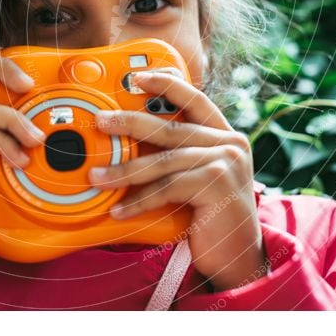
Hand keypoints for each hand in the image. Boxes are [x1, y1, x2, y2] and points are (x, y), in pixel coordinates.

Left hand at [87, 71, 267, 291]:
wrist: (239, 258)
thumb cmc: (211, 218)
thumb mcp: (198, 177)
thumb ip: (179, 155)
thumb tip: (130, 142)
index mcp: (225, 136)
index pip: (195, 99)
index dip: (167, 84)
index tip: (138, 77)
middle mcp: (230, 144)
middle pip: (171, 128)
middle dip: (130, 122)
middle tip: (101, 121)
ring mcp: (226, 163)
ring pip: (164, 161)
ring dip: (125, 170)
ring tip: (97, 176)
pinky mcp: (218, 185)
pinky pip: (168, 188)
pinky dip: (140, 200)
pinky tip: (119, 210)